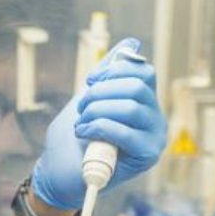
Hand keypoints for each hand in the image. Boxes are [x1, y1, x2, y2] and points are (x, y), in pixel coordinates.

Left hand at [31, 38, 166, 209]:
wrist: (59, 172)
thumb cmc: (75, 136)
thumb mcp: (90, 97)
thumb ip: (110, 72)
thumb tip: (132, 43)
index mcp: (145, 101)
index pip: (143, 71)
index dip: (112, 71)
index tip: (89, 84)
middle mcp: (155, 118)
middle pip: (137, 86)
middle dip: (100, 93)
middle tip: (82, 108)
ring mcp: (154, 137)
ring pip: (131, 107)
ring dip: (96, 112)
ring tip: (82, 124)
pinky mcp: (147, 156)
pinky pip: (125, 131)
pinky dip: (98, 128)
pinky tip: (84, 134)